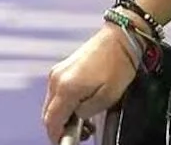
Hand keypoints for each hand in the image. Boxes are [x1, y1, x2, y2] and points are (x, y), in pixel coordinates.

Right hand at [42, 25, 138, 142]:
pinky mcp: (64, 67)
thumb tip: (78, 116)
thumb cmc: (119, 63)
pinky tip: (82, 103)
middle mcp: (56, 79)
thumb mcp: (109, 95)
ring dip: (64, 114)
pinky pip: (58, 91)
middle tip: (82, 132)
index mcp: (66, 88)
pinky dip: (66, 102)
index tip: (65, 142)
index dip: (56, 135)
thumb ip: (88, 111)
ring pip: (53, 103)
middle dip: (61, 126)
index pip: (52, 121)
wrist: (121, 36)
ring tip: (85, 118)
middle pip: (49, 113)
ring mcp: (58, 72)